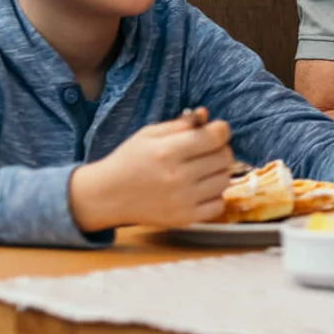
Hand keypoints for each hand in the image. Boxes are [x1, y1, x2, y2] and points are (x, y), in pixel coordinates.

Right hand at [69, 110, 234, 229]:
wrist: (108, 196)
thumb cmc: (130, 161)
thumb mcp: (149, 135)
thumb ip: (180, 124)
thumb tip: (206, 114)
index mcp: (167, 151)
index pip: (215, 137)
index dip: (221, 130)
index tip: (216, 130)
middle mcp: (177, 176)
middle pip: (224, 157)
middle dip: (220, 149)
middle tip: (206, 150)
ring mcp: (183, 200)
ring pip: (225, 180)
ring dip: (218, 172)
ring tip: (201, 170)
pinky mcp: (185, 218)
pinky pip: (219, 205)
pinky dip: (215, 196)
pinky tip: (200, 190)